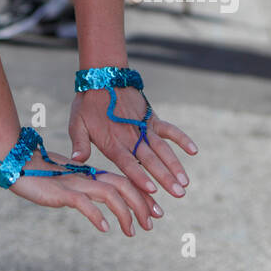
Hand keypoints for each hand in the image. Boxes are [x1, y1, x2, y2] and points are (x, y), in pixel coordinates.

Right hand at [10, 147, 160, 235]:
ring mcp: (75, 183)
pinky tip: (105, 228)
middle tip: (152, 224)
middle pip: (123, 185)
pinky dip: (97, 215)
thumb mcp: (67, 183)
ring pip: (109, 193)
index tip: (155, 211)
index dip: (141, 196)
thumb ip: (84, 192)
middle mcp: (87, 176)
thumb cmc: (40, 173)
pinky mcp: (61, 191)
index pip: (123, 182)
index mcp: (90, 173)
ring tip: (132, 231)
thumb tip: (98, 208)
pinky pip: (83, 202)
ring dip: (125, 213)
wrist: (17, 162)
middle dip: (142, 204)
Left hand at [68, 87, 196, 200]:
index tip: (152, 190)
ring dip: (175, 165)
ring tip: (186, 182)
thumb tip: (77, 161)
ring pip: (162, 149)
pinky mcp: (151, 118)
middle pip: (150, 160)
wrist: (103, 76)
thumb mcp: (76, 123)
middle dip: (165, 178)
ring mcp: (143, 127)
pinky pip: (169, 129)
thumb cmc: (88, 103)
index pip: (128, 163)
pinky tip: (194, 151)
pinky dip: (182, 139)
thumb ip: (79, 143)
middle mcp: (131, 137)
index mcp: (113, 142)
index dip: (140, 176)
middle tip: (179, 194)